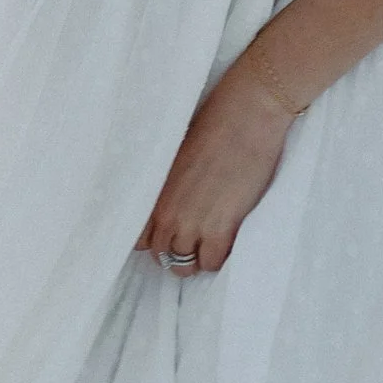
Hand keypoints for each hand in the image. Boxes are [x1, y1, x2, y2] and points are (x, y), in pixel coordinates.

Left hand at [135, 62, 299, 275]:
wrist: (244, 118)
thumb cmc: (213, 127)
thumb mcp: (176, 157)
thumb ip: (168, 185)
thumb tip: (173, 199)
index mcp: (154, 192)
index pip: (138, 238)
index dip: (153, 241)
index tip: (168, 237)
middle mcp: (167, 212)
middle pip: (161, 253)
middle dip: (175, 253)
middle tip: (192, 245)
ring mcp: (192, 223)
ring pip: (183, 264)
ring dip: (195, 260)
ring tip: (208, 248)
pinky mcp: (220, 229)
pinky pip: (210, 262)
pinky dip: (216, 260)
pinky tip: (225, 243)